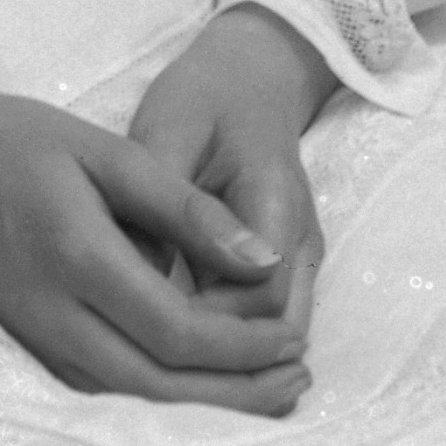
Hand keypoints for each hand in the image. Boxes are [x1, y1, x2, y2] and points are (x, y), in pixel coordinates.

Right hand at [0, 39, 311, 414]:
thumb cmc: (16, 139)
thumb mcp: (107, 151)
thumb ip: (187, 208)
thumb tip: (266, 261)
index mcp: (76, 257)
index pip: (177, 333)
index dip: (244, 350)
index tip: (294, 338)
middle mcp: (51, 315)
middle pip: (160, 388)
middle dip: (238, 395)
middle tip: (298, 380)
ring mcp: (32, 338)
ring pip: (131, 401)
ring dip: (204, 406)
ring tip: (268, 390)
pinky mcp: (24, 344)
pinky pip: (102, 390)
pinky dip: (160, 396)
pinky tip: (201, 383)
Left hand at [125, 5, 331, 358]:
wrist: (248, 79)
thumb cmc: (202, 102)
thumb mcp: (169, 134)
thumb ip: (164, 205)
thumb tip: (146, 274)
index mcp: (276, 204)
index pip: (258, 295)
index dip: (209, 323)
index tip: (149, 322)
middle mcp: (299, 242)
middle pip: (275, 330)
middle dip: (220, 355)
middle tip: (148, 360)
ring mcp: (298, 258)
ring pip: (275, 333)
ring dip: (227, 355)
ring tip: (157, 366)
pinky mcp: (282, 266)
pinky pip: (264, 320)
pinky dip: (229, 341)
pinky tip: (176, 347)